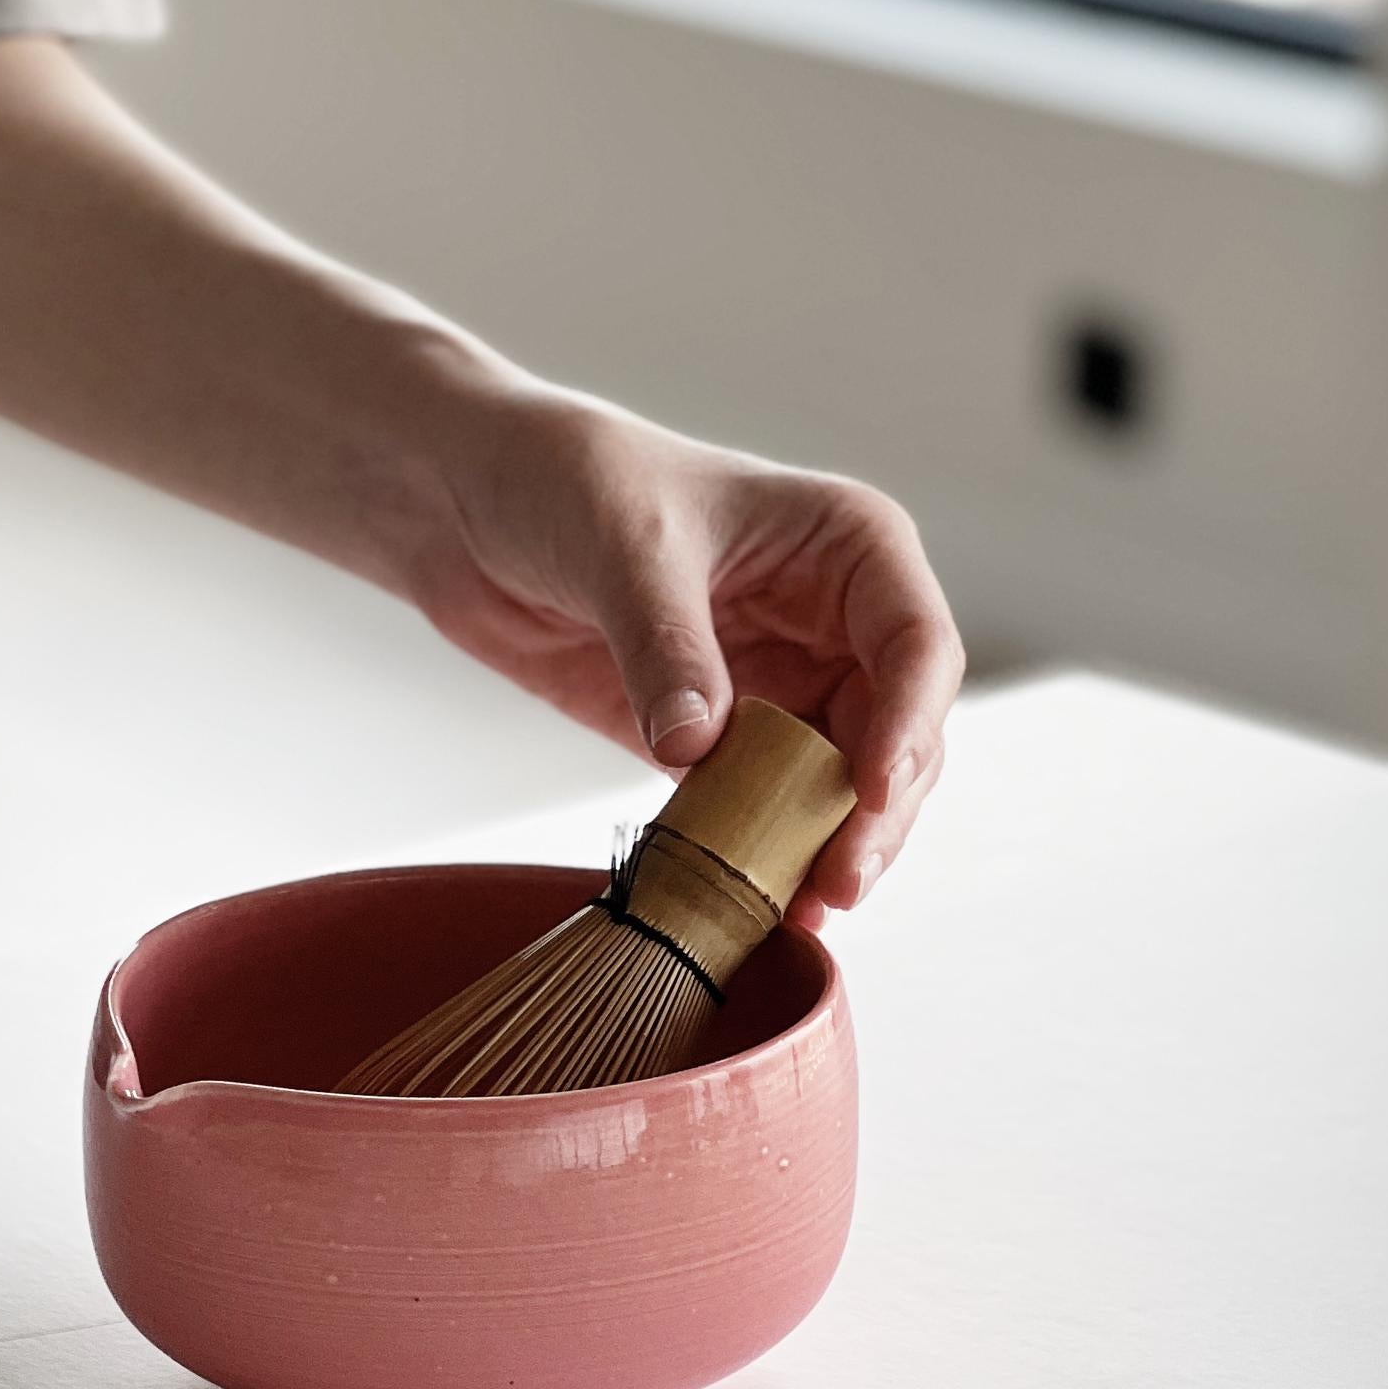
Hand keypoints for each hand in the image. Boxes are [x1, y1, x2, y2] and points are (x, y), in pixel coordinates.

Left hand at [408, 395, 963, 921]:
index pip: (916, 644)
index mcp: (848, 548)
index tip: (873, 790)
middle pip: (896, 733)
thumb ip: (667, 646)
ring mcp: (782, 683)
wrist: (471, 504)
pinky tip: (753, 902)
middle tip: (835, 883)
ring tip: (799, 909)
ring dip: (827, 847)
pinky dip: (762, 854)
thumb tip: (698, 745)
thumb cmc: (568, 479)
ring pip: (842, 785)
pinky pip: (764, 808)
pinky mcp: (723, 737)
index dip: (909, 722)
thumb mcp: (624, 549)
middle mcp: (833, 622)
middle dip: (876, 812)